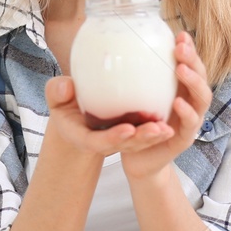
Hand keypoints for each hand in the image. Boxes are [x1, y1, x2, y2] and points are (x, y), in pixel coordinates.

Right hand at [44, 75, 174, 164]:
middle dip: (142, 139)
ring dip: (154, 137)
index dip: (113, 138)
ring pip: (139, 142)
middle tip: (158, 130)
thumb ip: (57, 92)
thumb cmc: (65, 104)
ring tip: (168, 129)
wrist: (76, 114)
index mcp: (85, 137)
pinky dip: (159, 129)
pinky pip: (146, 133)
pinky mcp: (131, 133)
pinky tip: (173, 116)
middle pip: (125, 145)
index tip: (128, 129)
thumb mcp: (56, 99)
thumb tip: (66, 86)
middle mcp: (104, 142)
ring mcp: (119, 139)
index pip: (98, 142)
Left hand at [120, 31, 210, 183]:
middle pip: (200, 77)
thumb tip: (105, 48)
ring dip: (194, 82)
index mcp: (178, 88)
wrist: (135, 158)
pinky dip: (187, 113)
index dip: (188, 49)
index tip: (179, 33)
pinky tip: (177, 102)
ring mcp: (190, 120)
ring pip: (201, 98)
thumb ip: (125, 76)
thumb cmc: (134, 124)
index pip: (189, 64)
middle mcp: (189, 101)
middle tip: (181, 48)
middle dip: (193, 61)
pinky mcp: (184, 139)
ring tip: (181, 69)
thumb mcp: (130, 97)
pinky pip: (190, 124)